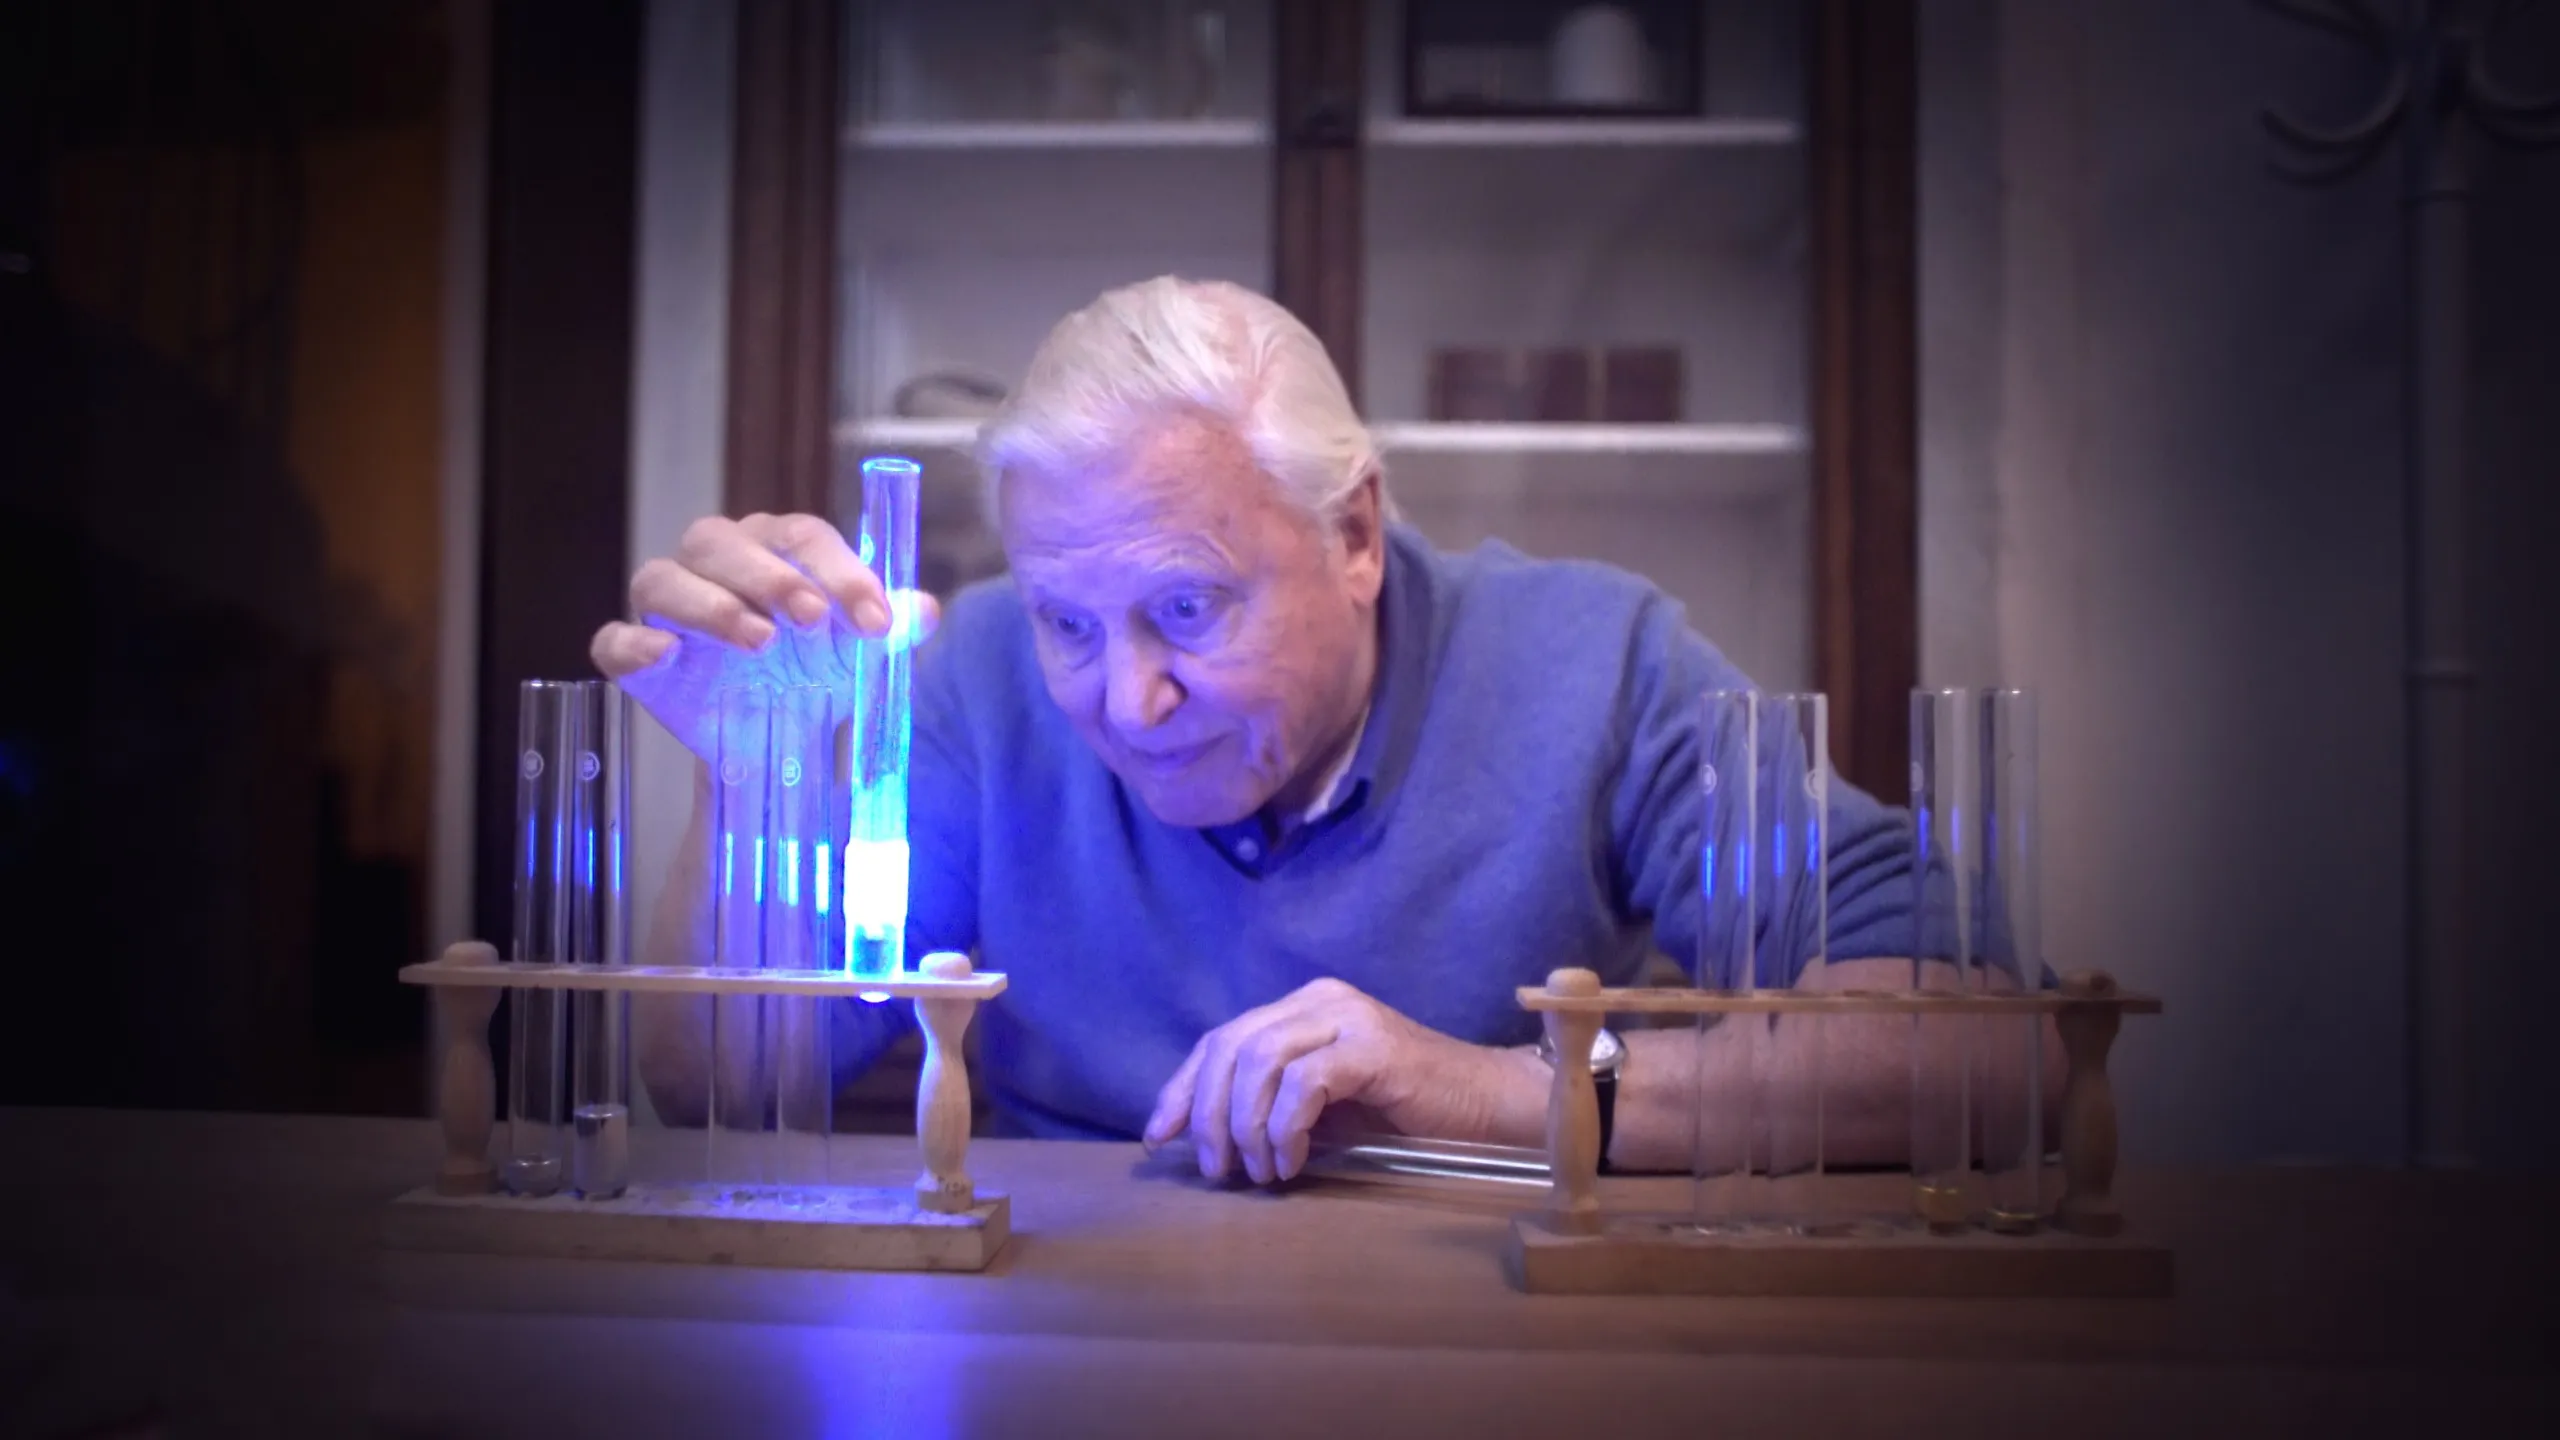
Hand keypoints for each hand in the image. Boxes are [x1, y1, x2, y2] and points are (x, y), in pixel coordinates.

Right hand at [589, 513, 939, 759]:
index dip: (841, 573)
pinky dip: (634, 643)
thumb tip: (927, 610)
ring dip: (712, 605)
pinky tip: (664, 656)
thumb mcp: (859, 655)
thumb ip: (889, 627)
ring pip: (663, 578)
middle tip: (812, 620)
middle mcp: (713, 562)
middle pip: (723, 542)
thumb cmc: (817, 675)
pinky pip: (615, 639)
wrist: (775, 743)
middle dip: (771, 577)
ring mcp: (666, 606)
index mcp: (773, 548)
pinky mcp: (636, 658)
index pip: (802, 537)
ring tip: (759, 642)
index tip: (875, 624)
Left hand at [1142, 978, 1520, 1184]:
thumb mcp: (1325, 1107)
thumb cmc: (1406, 1114)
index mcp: (1302, 1007)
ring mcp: (1348, 1018)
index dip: (1184, 1088)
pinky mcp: (1374, 1047)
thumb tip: (1208, 1141)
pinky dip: (1284, 1127)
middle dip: (1209, 1112)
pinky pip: (1304, 1081)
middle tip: (1215, 1169)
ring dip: (1245, 1123)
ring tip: (1255, 1171)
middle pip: (1231, 1044)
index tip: (1160, 1137)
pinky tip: (1291, 1162)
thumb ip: (1273, 1104)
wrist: (1487, 1108)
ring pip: (1259, 1057)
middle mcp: (1320, 1000)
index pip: (1222, 1038)